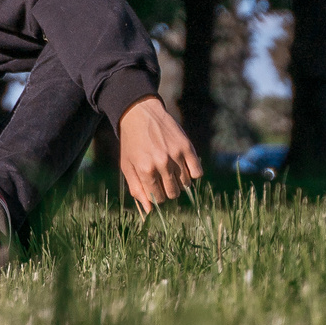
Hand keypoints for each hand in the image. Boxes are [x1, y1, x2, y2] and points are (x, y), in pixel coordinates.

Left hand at [117, 96, 202, 212]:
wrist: (140, 113)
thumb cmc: (132, 142)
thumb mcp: (128, 166)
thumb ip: (137, 189)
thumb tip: (149, 211)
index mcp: (145, 170)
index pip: (158, 198)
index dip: (157, 195)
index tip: (155, 186)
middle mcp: (161, 163)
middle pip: (173, 193)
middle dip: (168, 190)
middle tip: (162, 178)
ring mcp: (176, 155)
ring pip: (186, 184)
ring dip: (179, 181)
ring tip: (171, 170)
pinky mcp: (187, 147)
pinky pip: (197, 172)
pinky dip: (192, 173)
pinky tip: (183, 167)